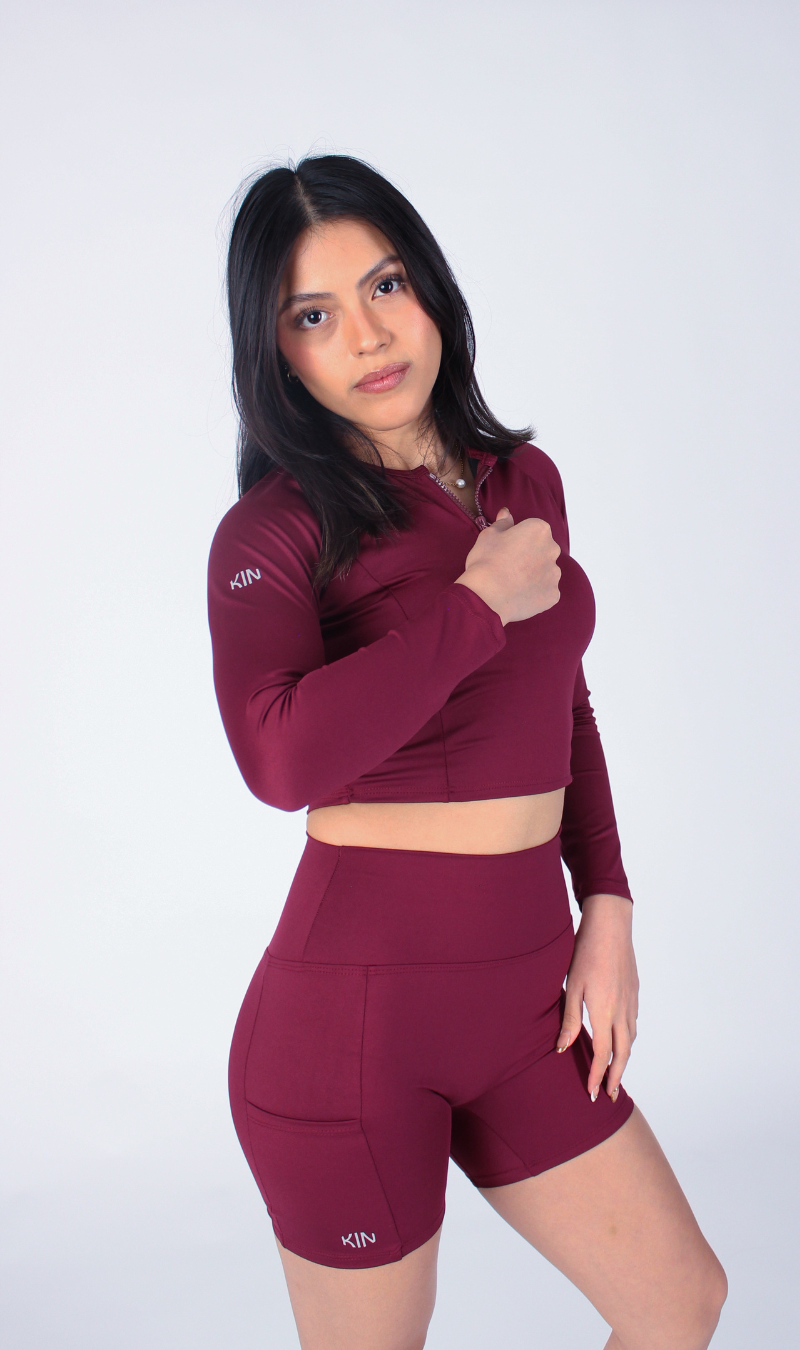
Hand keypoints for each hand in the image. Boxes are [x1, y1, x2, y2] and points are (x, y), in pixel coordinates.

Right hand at [453, 507, 560, 624]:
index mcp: (539, 530)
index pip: (533, 530)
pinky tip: (519, 595)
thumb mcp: (488, 535)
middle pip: (542, 550)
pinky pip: (546, 591)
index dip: (518, 540)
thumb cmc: (486, 561)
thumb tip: (506, 513)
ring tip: (513, 583)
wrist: (487, 595)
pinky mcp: (553, 595)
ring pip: (545, 572)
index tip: (506, 549)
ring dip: (534, 575)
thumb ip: (502, 523)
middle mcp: (552, 549)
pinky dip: (535, 593)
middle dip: (530, 556)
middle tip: (508, 566)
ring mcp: (554, 574)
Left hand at [556, 893, 638, 1100]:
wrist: (611, 926)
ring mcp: (631, 1001)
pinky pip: (633, 1024)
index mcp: (605, 1012)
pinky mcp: (634, 991)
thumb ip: (570, 1019)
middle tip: (611, 1095)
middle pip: (623, 1053)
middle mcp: (622, 1011)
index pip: (604, 1054)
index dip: (598, 1076)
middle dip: (617, 1077)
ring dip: (624, 1059)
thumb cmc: (585, 952)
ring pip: (631, 1039)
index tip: (593, 1094)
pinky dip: (628, 1040)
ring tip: (615, 1072)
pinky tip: (621, 1039)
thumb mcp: (572, 986)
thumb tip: (563, 1048)